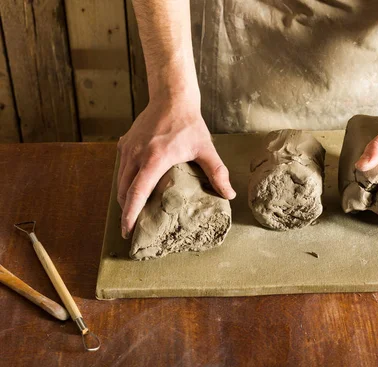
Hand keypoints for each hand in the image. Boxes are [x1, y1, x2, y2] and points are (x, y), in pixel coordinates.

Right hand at [117, 94, 235, 238]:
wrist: (171, 97)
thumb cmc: (188, 124)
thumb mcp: (205, 148)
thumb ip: (217, 172)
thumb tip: (229, 194)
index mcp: (154, 160)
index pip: (137, 193)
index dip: (130, 214)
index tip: (127, 230)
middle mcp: (136, 155)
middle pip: (124, 191)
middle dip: (126, 212)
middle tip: (131, 229)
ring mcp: (128, 149)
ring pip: (120, 181)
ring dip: (124, 198)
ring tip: (131, 213)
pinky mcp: (125, 144)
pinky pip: (121, 168)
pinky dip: (124, 182)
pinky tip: (133, 189)